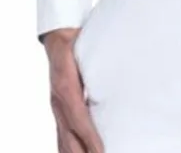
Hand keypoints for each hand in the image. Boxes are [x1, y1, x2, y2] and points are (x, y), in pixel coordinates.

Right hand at [43, 27, 103, 152]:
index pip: (78, 119)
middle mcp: (59, 102)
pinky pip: (62, 137)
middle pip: (69, 139)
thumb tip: (123, 76)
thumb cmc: (78, 43)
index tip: (101, 152)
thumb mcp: (88, 50)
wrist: (59, 38)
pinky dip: (70, 151)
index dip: (90, 139)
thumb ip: (102, 65)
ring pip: (64, 142)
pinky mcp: (58, 112)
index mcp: (66, 87)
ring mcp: (57, 109)